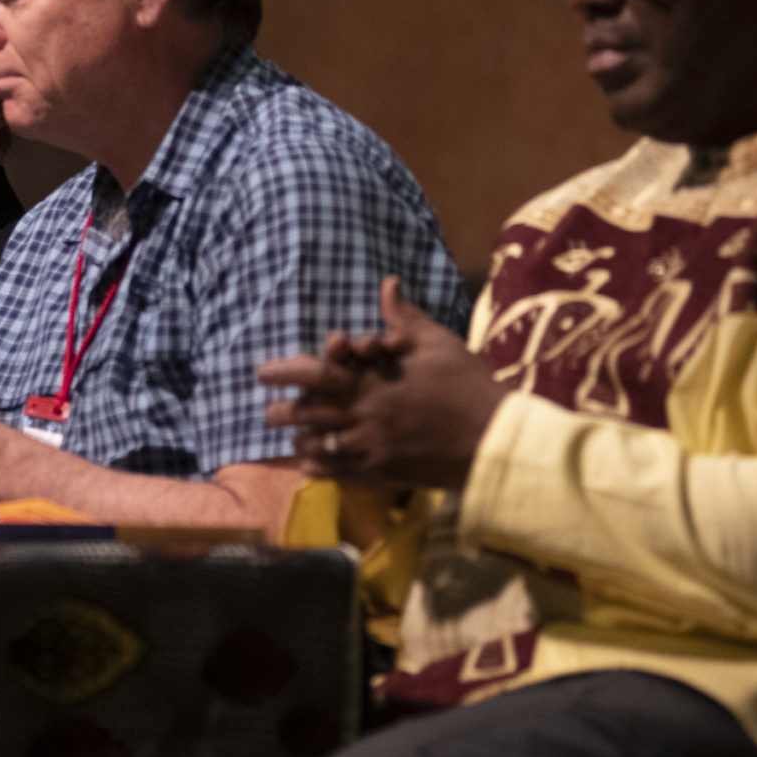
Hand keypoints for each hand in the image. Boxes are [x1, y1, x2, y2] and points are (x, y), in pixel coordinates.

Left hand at [257, 277, 502, 490]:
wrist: (493, 439)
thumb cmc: (465, 385)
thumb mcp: (437, 343)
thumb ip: (403, 317)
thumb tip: (388, 282)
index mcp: (371, 381)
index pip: (314, 373)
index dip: (284, 372)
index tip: (263, 372)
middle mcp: (363, 415)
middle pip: (306, 414)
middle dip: (282, 411)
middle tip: (269, 410)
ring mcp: (369, 448)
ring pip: (317, 446)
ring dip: (301, 439)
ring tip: (293, 435)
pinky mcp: (380, 473)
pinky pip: (336, 474)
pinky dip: (318, 467)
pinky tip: (312, 462)